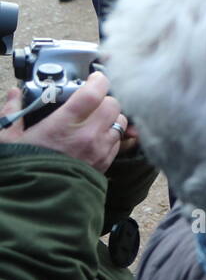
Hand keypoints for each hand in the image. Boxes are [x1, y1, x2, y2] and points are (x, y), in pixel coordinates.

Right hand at [0, 71, 126, 172]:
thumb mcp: (8, 139)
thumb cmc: (22, 168)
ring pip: (121, 122)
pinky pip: (119, 142)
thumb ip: (12, 113)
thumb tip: (13, 94)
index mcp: (64, 125)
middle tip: (93, 100)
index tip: (96, 77)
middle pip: (113, 105)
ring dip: (112, 116)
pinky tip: (99, 136)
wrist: (36, 201)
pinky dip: (113, 135)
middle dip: (105, 99)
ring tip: (98, 118)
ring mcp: (99, 151)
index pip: (93, 94)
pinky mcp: (105, 164)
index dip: (99, 81)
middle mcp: (87, 136)